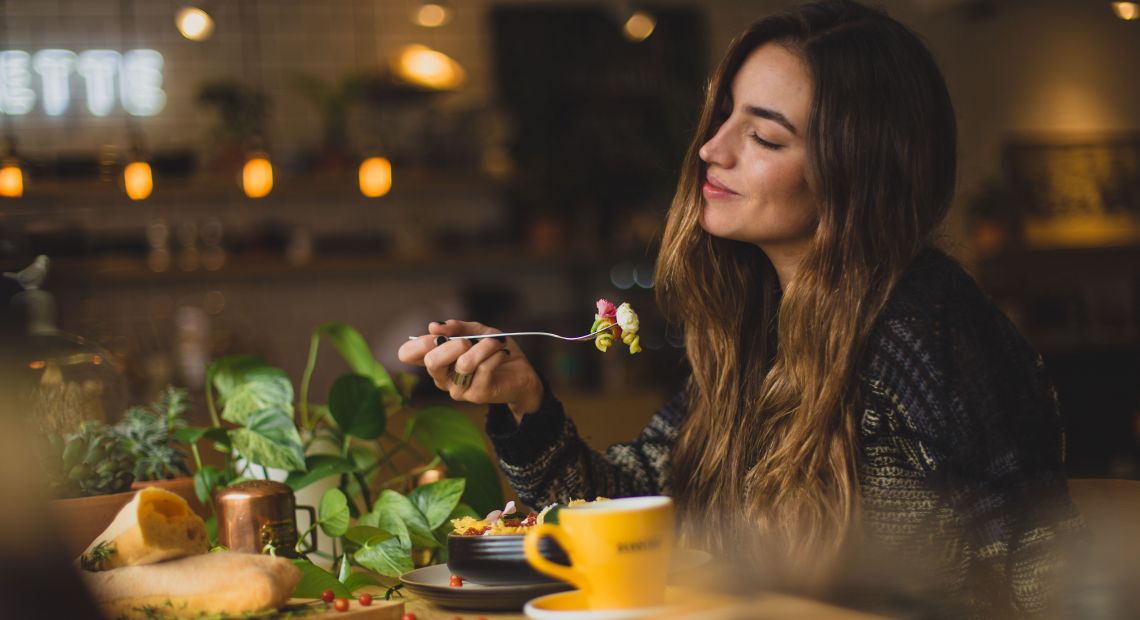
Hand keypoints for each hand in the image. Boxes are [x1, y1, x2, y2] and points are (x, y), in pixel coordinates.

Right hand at [397, 320, 542, 420]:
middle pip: (431, 361)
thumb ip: (456, 327)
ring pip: (464, 363)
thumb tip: (433, 326)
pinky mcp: (477, 395)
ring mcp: (458, 389)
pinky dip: (496, 354)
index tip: (438, 334)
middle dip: (452, 344)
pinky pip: (484, 368)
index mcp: (436, 360)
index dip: (418, 342)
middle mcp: (441, 377)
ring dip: (484, 346)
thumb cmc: (493, 351)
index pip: (407, 354)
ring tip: (496, 342)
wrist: (520, 373)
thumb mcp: (476, 331)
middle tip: (468, 340)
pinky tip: (502, 353)